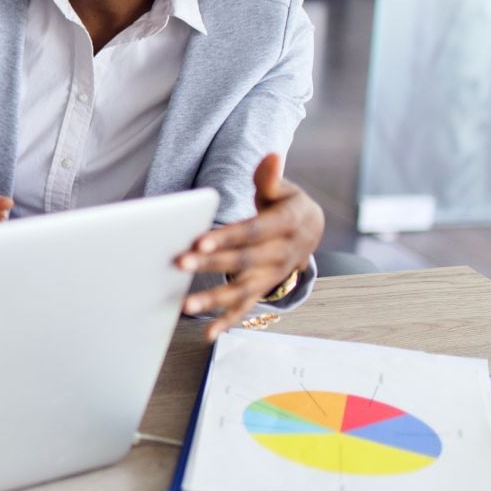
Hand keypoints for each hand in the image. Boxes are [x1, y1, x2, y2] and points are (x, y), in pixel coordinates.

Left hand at [179, 154, 324, 339]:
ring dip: (214, 299)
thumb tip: (270, 156)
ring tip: (185, 305)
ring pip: (242, 290)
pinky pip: (244, 309)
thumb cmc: (286, 205)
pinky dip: (226, 323)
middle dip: (211, 264)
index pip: (253, 232)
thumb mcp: (284, 189)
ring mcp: (271, 277)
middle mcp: (281, 255)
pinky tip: (206, 334)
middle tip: (179, 263)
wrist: (310, 230)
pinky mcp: (263, 290)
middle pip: (243, 261)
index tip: (200, 239)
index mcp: (287, 226)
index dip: (227, 236)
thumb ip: (271, 177)